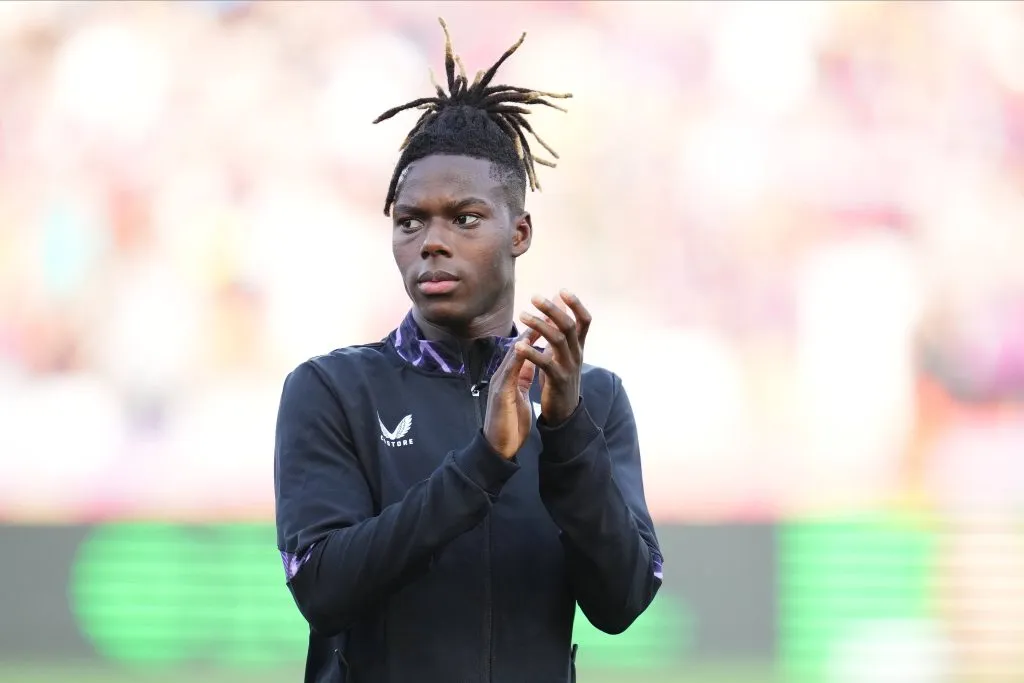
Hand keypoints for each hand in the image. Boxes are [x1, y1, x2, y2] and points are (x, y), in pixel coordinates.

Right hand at [483, 327, 541, 458]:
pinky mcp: (500, 392)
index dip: (540, 330)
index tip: (554, 315)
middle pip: (521, 344)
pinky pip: (509, 372)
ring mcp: (500, 381)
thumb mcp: (519, 395)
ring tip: (539, 318)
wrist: (498, 448)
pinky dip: (517, 358)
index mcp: (512, 375)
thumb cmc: (509, 424)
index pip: (526, 348)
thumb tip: (530, 363)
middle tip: (549, 305)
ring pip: (514, 353)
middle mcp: (504, 373)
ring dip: (527, 336)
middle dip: (536, 324)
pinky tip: (524, 346)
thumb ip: (523, 378)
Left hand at [517, 290, 591, 424]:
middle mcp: (577, 354)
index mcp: (579, 346)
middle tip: (535, 297)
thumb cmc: (562, 378)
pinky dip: (532, 352)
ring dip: (539, 325)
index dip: (576, 305)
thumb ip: (562, 329)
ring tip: (522, 316)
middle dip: (552, 310)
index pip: (584, 321)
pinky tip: (519, 345)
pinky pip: (546, 363)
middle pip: (568, 325)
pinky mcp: (558, 380)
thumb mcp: (565, 353)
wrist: (566, 413)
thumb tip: (560, 303)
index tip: (562, 290)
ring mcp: (569, 367)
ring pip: (558, 340)